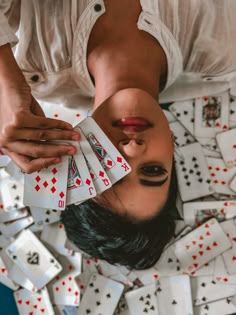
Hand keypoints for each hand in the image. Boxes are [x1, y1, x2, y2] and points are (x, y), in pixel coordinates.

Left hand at [0, 45, 79, 172]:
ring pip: (43, 138)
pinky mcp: (18, 118)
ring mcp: (11, 130)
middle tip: (72, 150)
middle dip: (59, 151)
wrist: (6, 83)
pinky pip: (45, 125)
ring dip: (62, 137)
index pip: (26, 164)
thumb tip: (57, 147)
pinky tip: (67, 126)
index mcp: (7, 146)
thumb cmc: (15, 104)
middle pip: (37, 152)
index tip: (58, 160)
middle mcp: (6, 140)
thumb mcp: (25, 126)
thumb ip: (37, 139)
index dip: (45, 164)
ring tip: (74, 136)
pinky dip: (59, 125)